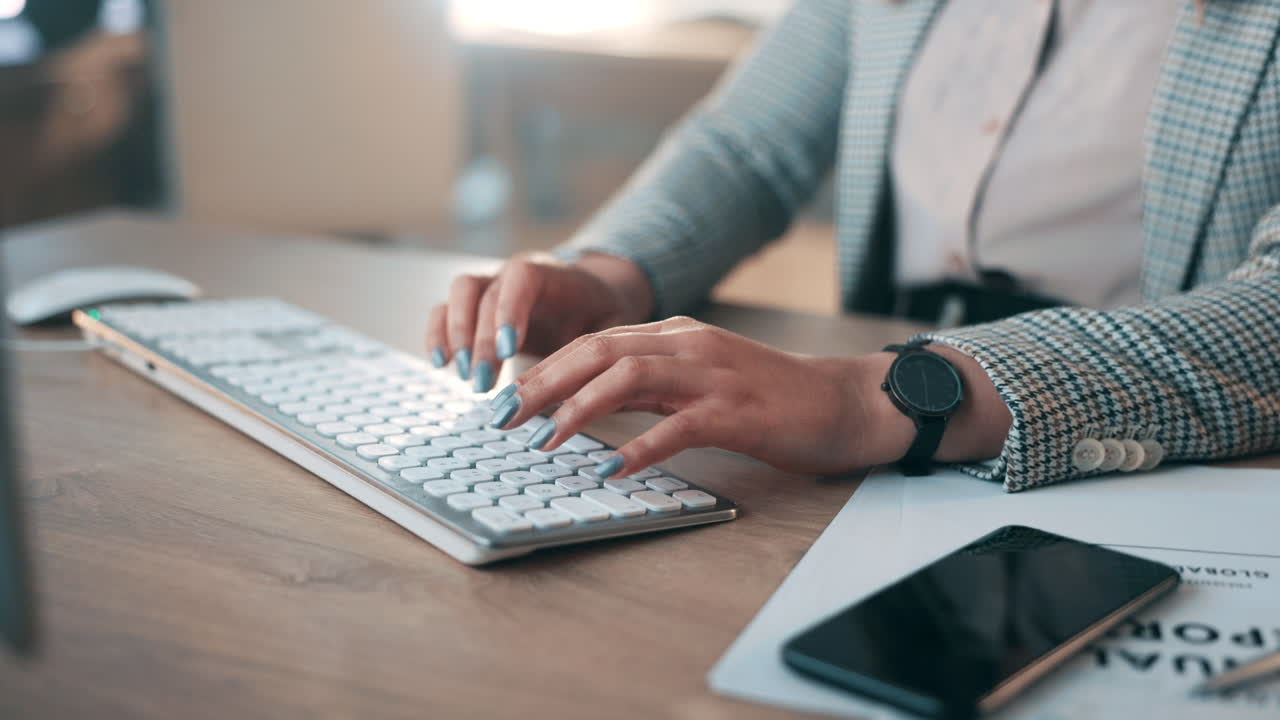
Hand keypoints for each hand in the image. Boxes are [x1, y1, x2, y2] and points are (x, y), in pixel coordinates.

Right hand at [425, 252, 654, 391]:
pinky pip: (445, 310)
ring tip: (463, 375)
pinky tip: (442, 364)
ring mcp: (491, 285)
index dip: (509, 311)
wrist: (591, 294)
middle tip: (483, 384)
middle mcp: (514, 273)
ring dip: (455, 335)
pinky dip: (438, 335)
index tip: (508, 351)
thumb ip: (600, 348)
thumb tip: (586, 386)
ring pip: (458, 293)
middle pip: (483, 292)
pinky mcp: (474, 306)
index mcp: (551, 273)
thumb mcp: (613, 327)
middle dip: (480, 341)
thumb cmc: (602, 313)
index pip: (521, 277)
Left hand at [485, 316, 911, 477]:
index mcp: (676, 335)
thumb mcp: (700, 379)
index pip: (594, 341)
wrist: (842, 402)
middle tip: (502, 417)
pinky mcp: (736, 411)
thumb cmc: (769, 398)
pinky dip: (639, 446)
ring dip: (578, 408)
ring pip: (628, 377)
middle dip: (543, 382)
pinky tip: (611, 469)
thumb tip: (586, 405)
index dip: (543, 368)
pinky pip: (677, 426)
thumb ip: (650, 385)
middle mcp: (688, 345)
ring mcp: (712, 375)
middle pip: (598, 350)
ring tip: (543, 440)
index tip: (503, 398)